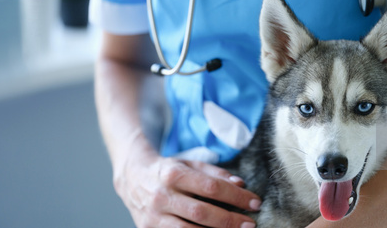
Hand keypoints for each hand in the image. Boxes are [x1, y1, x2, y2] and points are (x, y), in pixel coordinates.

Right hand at [113, 148, 260, 227]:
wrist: (132, 178)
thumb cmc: (167, 171)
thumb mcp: (190, 164)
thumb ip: (215, 173)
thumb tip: (241, 184)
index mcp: (173, 174)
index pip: (211, 187)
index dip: (236, 197)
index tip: (255, 202)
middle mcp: (161, 196)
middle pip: (202, 212)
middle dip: (230, 220)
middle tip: (250, 224)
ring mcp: (153, 216)